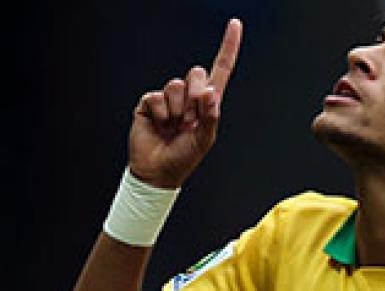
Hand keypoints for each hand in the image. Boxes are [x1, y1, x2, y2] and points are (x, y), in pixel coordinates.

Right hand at [128, 18, 241, 188]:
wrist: (158, 172)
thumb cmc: (183, 158)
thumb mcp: (204, 140)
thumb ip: (210, 116)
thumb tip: (210, 92)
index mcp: (207, 105)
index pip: (220, 71)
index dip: (228, 48)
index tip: (235, 25)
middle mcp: (189, 98)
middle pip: (196, 73)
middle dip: (196, 94)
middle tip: (189, 118)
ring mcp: (169, 100)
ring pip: (176, 85)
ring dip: (176, 109)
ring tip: (173, 125)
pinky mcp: (150, 104)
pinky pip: (156, 96)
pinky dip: (160, 113)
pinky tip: (159, 125)